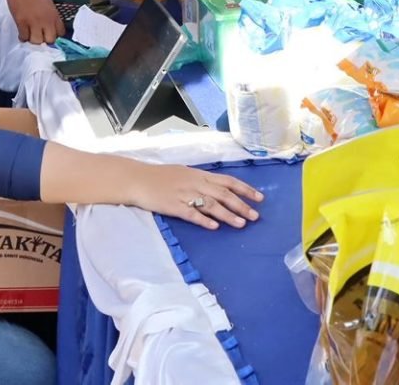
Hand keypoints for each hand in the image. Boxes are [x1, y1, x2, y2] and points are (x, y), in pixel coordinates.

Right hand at [8, 0, 63, 44]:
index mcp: (55, 15)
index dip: (54, 35)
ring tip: (29, 34)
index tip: (48, 33)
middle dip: (44, 40)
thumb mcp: (48, 3)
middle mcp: (47, 21)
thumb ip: (49, 16)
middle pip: (50, 41)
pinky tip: (22, 32)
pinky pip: (24, 37)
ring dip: (32, 39)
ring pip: (36, 41)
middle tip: (38, 35)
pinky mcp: (22, 23)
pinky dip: (22, 37)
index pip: (61, 33)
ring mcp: (34, 23)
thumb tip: (47, 26)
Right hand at [128, 163, 262, 229]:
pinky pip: (192, 213)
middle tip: (255, 216)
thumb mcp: (185, 172)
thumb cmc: (161, 176)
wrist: (138, 179)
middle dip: (241, 205)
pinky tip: (214, 227)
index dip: (245, 189)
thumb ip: (202, 180)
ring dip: (228, 215)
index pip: (228, 181)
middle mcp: (196, 183)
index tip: (259, 198)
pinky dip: (204, 220)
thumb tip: (218, 188)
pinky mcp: (174, 206)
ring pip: (211, 205)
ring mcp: (185, 194)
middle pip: (223, 194)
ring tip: (241, 224)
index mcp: (200, 174)